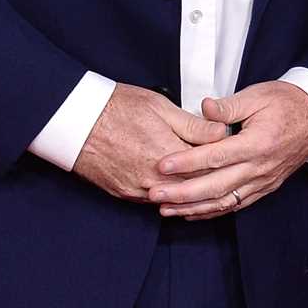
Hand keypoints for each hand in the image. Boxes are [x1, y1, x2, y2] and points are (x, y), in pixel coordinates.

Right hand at [72, 83, 228, 201]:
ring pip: (174, 198)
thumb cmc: (115, 108)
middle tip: (223, 170)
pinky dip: (167, 194)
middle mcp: (153, 178)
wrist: (76, 121)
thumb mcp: (161, 107)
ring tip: (202, 179)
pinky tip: (175, 185)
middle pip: (194, 187)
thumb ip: (193, 125)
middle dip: (210, 179)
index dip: (221, 161)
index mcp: (167, 154)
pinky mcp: (125, 194)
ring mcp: (138, 189)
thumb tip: (220, 132)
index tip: (230, 154)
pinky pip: (153, 200)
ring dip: (189, 190)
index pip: (207, 167)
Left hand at [149, 80, 307, 218]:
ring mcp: (263, 181)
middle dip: (182, 194)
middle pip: (215, 186)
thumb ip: (229, 105)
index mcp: (256, 143)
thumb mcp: (258, 96)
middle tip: (155, 195)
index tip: (162, 165)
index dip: (186, 163)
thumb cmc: (287, 103)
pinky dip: (213, 212)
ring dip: (193, 209)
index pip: (215, 157)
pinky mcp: (265, 187)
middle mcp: (259, 167)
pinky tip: (193, 213)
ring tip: (166, 210)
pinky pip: (236, 204)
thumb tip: (205, 108)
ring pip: (224, 202)